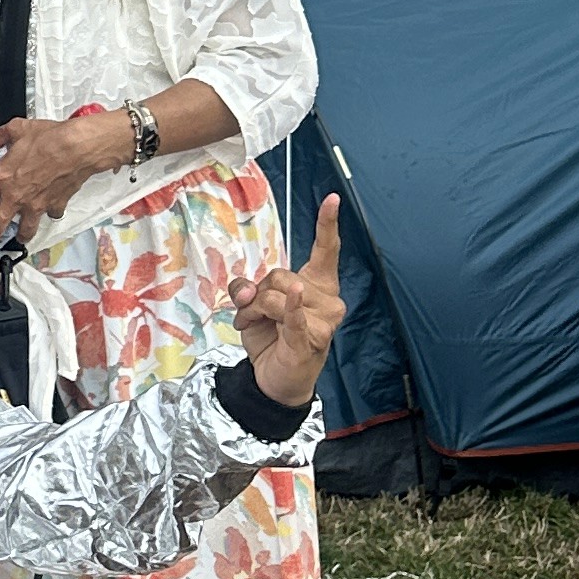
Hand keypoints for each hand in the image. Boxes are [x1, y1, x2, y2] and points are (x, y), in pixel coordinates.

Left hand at [0, 111, 118, 256]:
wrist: (78, 148)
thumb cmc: (50, 138)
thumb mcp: (17, 128)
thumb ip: (0, 137)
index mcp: (1, 178)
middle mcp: (15, 196)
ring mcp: (36, 205)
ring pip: (24, 230)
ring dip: (19, 236)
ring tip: (17, 240)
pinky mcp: (54, 206)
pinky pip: (50, 214)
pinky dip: (49, 214)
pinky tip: (49, 211)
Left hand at [232, 197, 343, 412]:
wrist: (273, 380)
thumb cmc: (270, 338)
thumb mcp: (253, 305)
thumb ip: (248, 287)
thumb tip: (246, 290)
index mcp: (318, 285)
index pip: (326, 250)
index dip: (328, 224)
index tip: (332, 199)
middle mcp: (328, 300)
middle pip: (279, 274)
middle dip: (255, 293)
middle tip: (251, 314)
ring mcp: (324, 321)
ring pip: (275, 296)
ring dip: (253, 311)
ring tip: (255, 326)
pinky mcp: (312, 340)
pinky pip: (294, 317)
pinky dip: (289, 312)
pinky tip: (293, 306)